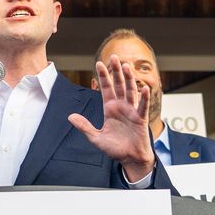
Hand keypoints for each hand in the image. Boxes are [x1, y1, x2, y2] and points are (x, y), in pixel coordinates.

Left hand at [67, 57, 153, 179]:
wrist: (129, 158)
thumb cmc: (115, 148)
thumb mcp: (95, 138)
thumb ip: (84, 127)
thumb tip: (70, 117)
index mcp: (110, 108)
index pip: (106, 88)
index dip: (103, 76)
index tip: (99, 63)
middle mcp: (121, 106)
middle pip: (119, 85)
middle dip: (116, 71)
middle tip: (114, 56)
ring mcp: (131, 111)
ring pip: (131, 91)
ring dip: (129, 79)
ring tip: (126, 66)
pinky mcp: (140, 118)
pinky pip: (142, 106)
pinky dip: (144, 97)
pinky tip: (144, 88)